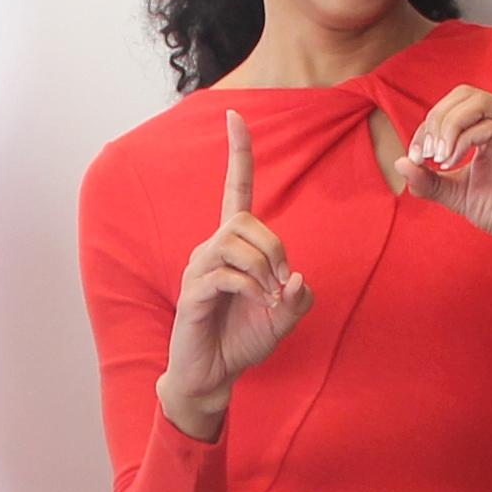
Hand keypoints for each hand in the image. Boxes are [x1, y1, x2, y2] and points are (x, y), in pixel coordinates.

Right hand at [158, 110, 313, 439]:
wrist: (213, 375)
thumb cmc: (243, 341)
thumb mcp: (283, 318)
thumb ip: (298, 297)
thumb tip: (298, 277)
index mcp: (234, 246)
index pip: (235, 190)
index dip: (238, 154)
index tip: (235, 116)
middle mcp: (212, 249)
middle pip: (246, 222)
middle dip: (275, 249)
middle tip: (283, 284)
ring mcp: (199, 269)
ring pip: (235, 244)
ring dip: (263, 269)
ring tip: (270, 298)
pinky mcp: (193, 293)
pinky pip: (225, 275)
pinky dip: (251, 289)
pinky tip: (259, 305)